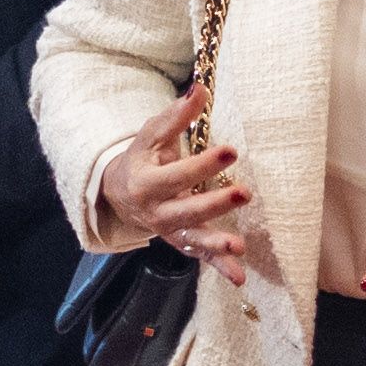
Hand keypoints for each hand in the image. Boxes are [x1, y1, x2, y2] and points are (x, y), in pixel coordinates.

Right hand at [96, 84, 251, 285]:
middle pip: (187, 210)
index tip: (231, 150)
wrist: (121, 192)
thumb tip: (201, 88)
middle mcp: (157, 212)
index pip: (177, 174)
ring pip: (194, 239)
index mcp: (147, 183)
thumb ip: (176, 116)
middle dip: (215, 203)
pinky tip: (240, 277)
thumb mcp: (151, 135)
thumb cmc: (143, 157)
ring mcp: (170, 231)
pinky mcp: (183, 243)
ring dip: (217, 245)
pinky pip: (201, 258)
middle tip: (244, 192)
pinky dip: (220, 268)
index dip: (203, 164)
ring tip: (239, 245)